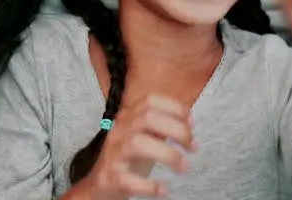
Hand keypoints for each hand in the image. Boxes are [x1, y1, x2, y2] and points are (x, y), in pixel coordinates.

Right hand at [79, 94, 193, 199]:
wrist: (99, 185)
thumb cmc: (127, 160)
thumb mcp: (143, 137)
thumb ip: (160, 127)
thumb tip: (188, 122)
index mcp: (128, 119)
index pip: (150, 101)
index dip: (174, 108)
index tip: (191, 123)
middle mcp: (119, 131)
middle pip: (148, 118)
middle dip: (177, 130)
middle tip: (193, 147)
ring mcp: (114, 154)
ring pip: (138, 144)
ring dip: (168, 154)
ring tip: (183, 167)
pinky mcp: (109, 178)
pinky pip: (127, 179)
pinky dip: (149, 186)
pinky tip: (162, 189)